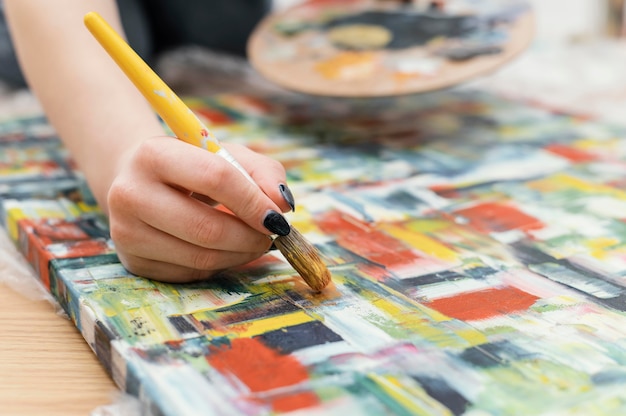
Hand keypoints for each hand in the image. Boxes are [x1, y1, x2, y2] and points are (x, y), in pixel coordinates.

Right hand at [106, 136, 292, 282]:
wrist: (140, 181)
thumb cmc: (192, 166)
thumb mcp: (228, 155)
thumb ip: (263, 173)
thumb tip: (283, 205)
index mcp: (154, 154)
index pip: (215, 178)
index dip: (253, 201)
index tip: (277, 217)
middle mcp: (130, 193)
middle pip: (206, 228)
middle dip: (250, 237)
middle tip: (272, 235)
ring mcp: (126, 232)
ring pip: (200, 258)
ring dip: (240, 254)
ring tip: (253, 241)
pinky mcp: (133, 262)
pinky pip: (190, 273)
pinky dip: (219, 265)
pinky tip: (224, 249)